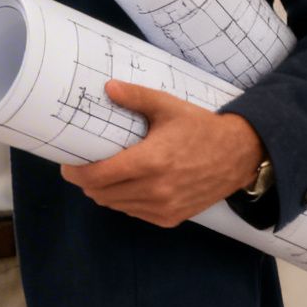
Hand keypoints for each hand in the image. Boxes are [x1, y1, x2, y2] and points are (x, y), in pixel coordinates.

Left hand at [60, 81, 265, 228]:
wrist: (239, 155)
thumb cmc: (201, 128)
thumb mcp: (168, 107)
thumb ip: (136, 97)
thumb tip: (107, 88)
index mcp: (150, 162)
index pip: (97, 176)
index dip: (75, 172)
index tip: (68, 164)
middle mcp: (154, 190)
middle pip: (100, 194)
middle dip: (86, 181)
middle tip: (84, 165)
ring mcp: (163, 208)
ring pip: (115, 206)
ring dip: (104, 192)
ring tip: (104, 174)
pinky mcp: (171, 219)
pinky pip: (134, 213)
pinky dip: (124, 201)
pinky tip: (128, 185)